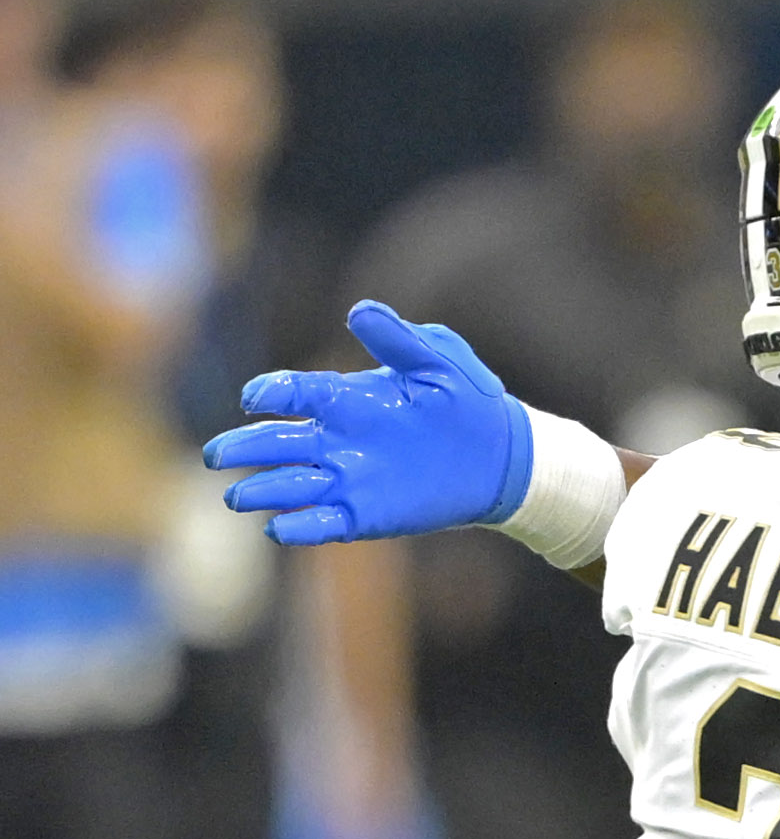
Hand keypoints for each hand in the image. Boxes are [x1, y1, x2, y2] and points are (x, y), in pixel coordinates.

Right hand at [202, 300, 532, 545]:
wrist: (504, 454)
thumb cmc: (469, 399)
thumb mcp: (439, 360)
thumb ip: (399, 339)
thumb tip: (359, 311)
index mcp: (349, 397)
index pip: (298, 392)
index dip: (273, 392)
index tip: (256, 396)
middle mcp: (339, 439)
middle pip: (278, 442)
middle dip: (245, 447)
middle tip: (217, 455)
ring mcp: (349, 478)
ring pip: (291, 484)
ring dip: (262, 490)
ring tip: (235, 497)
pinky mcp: (366, 514)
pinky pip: (324, 522)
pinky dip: (299, 527)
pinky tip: (278, 527)